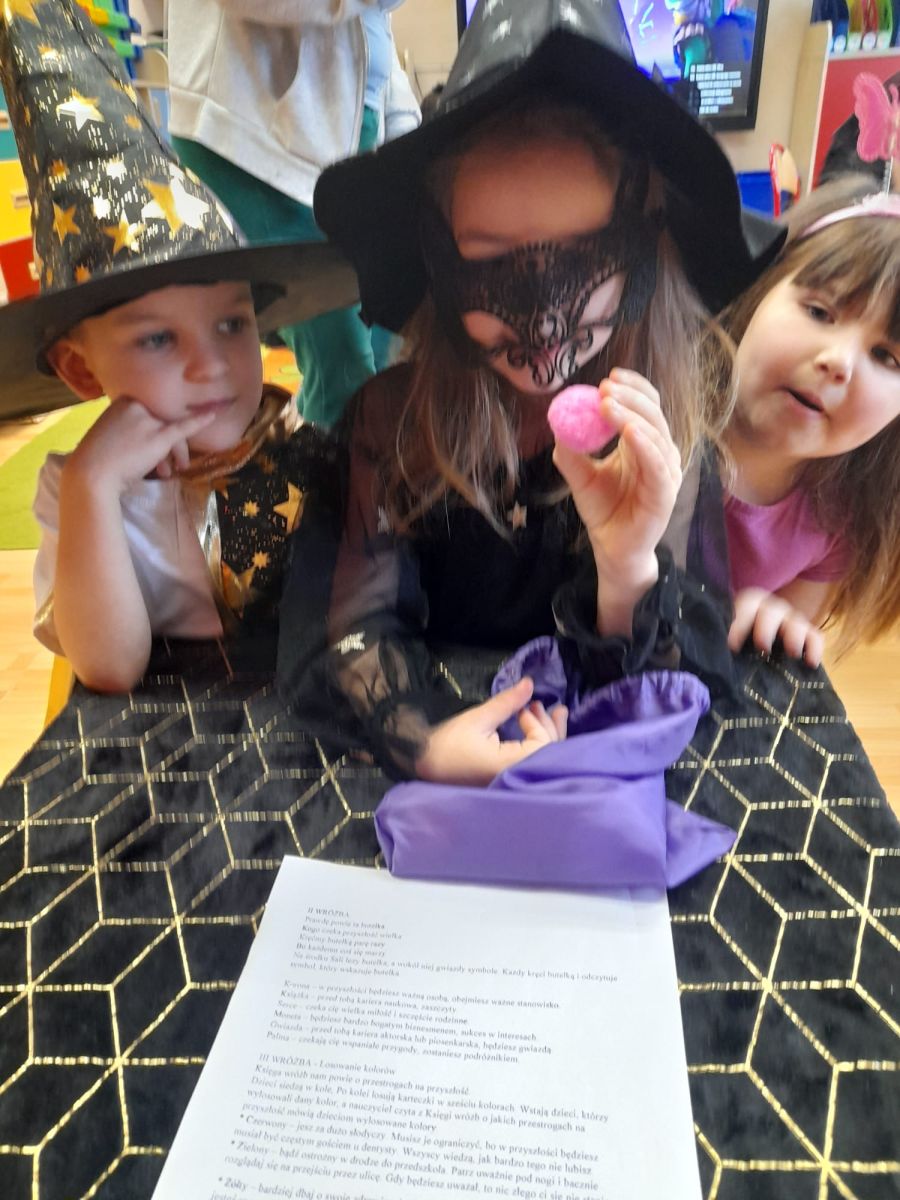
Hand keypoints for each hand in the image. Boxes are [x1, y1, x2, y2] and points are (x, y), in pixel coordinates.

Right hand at [64, 396, 215, 496]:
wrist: (91, 473)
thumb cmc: (97, 458)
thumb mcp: (112, 432)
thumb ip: (130, 426)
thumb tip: (146, 434)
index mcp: (123, 400)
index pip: (149, 413)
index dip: (154, 432)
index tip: (150, 450)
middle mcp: (137, 405)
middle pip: (163, 421)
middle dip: (167, 445)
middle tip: (167, 465)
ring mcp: (148, 420)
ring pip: (171, 432)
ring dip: (173, 453)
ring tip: (168, 472)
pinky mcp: (158, 436)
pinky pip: (183, 428)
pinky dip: (199, 421)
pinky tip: (213, 415)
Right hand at [416, 677, 567, 786]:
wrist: (422, 765)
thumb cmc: (447, 744)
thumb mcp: (478, 719)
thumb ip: (507, 703)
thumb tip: (530, 684)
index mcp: (509, 766)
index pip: (541, 744)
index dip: (538, 723)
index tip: (525, 708)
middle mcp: (515, 778)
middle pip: (548, 755)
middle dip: (551, 728)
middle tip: (551, 707)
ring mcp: (512, 783)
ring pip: (542, 761)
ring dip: (549, 736)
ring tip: (556, 714)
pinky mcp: (507, 782)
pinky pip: (531, 765)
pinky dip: (538, 748)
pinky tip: (539, 733)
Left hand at [552, 369, 681, 586]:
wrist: (612, 549)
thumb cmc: (603, 511)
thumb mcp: (580, 477)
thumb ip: (570, 452)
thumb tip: (558, 421)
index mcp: (642, 444)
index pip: (646, 406)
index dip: (632, 388)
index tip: (608, 377)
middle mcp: (659, 454)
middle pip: (652, 414)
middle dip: (630, 396)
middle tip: (605, 387)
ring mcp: (666, 472)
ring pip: (655, 434)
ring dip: (631, 415)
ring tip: (608, 404)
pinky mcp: (666, 492)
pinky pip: (658, 463)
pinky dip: (644, 444)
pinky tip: (629, 431)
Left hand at [728, 588, 824, 667]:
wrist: (756, 651)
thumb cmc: (738, 644)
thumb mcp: (728, 640)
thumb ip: (722, 639)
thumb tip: (717, 651)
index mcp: (750, 606)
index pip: (748, 603)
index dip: (741, 622)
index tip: (733, 645)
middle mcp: (772, 610)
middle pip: (773, 610)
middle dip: (767, 627)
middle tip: (763, 646)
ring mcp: (791, 622)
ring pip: (797, 621)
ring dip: (795, 635)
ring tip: (792, 653)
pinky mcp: (807, 637)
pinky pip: (815, 637)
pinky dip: (815, 648)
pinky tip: (811, 663)